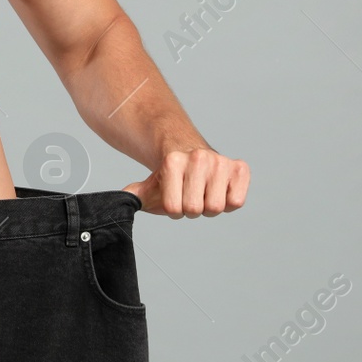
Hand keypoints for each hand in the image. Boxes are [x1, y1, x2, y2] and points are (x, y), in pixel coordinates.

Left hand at [124, 141, 247, 217]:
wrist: (187, 151)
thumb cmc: (170, 175)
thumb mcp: (150, 184)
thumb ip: (135, 195)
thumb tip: (122, 202)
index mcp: (173, 161)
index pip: (174, 209)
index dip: (173, 210)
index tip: (174, 198)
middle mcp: (198, 158)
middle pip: (196, 209)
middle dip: (191, 209)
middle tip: (190, 195)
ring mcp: (220, 161)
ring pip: (216, 208)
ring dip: (209, 207)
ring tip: (204, 192)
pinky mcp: (239, 167)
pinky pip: (236, 202)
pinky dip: (228, 202)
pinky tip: (219, 190)